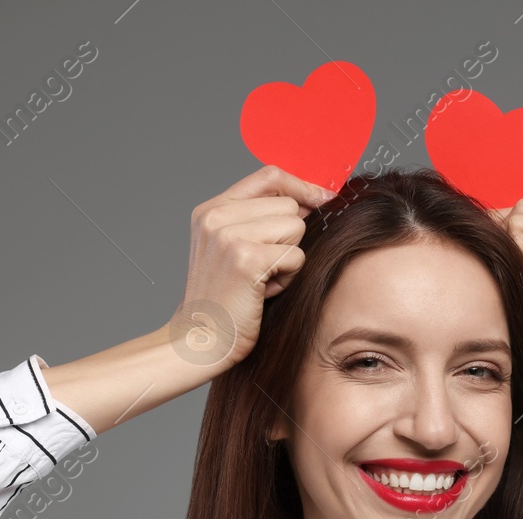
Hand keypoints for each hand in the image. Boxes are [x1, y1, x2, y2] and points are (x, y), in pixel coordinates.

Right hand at [169, 165, 334, 368]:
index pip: (269, 175)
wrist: (199, 341)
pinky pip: (296, 255)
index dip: (302, 185)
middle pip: (289, 205)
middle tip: (264, 267)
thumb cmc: (223, 301)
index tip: (323, 198)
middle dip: (289, 237)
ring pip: (295, 228)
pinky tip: (263, 292)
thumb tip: (311, 200)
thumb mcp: (229, 249)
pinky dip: (288, 277)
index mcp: (211, 209)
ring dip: (288, 258)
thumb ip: (257, 220)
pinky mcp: (246, 259)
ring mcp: (229, 236)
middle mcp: (216, 216)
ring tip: (262, 279)